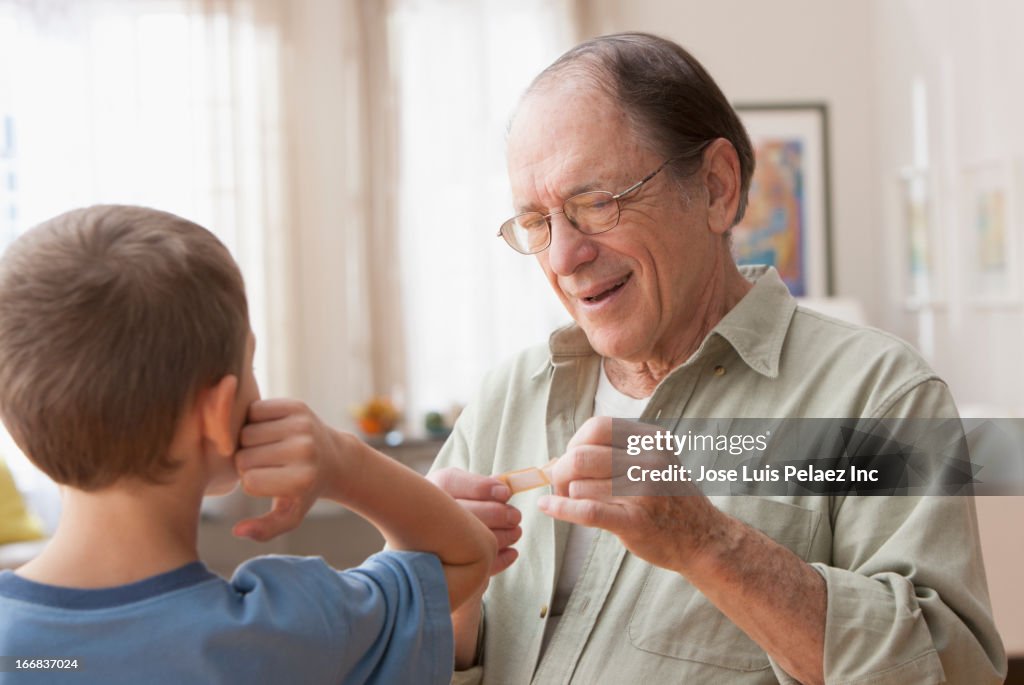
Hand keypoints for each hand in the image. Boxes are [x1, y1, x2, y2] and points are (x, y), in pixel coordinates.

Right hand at [232, 399, 341, 540]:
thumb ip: (265, 530)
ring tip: (267, 448)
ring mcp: (302, 425)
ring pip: (246, 433)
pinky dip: (254, 420)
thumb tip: (237, 531)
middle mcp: (304, 451)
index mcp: (301, 480)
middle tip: (267, 464)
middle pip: (244, 456)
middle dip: (247, 462)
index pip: (249, 481)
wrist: (334, 458)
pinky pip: (254, 410)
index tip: (267, 482)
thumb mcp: (290, 516)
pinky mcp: (297, 406)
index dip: (251, 483)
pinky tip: (269, 430)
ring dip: (249, 441)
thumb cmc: (304, 490)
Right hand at [428, 467, 521, 575]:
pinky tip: (511, 552)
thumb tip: (506, 488)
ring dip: (503, 536)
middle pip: (465, 513)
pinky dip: (499, 560)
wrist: (431, 533)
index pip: (452, 482)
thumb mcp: (464, 485)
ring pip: (472, 541)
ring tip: (516, 532)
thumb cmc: (456, 503)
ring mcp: (432, 542)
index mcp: (434, 487)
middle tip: (516, 516)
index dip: (482, 487)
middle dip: (499, 514)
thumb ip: (482, 484)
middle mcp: (427, 512)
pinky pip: (474, 566)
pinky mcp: (446, 567)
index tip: (506, 493)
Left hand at [538, 416, 725, 573]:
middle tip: (561, 485)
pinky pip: (587, 510)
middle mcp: (650, 460)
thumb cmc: (669, 500)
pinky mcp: (636, 521)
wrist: (704, 539)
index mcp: (652, 440)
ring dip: (569, 496)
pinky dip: (561, 509)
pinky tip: (547, 506)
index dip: (575, 443)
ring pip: (580, 485)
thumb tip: (558, 459)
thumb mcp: (654, 462)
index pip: (597, 427)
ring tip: (575, 503)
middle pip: (582, 456)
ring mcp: (644, 491)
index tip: (571, 460)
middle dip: (561, 471)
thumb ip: (615, 453)